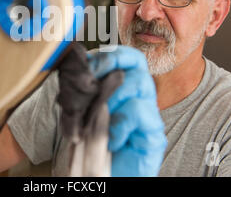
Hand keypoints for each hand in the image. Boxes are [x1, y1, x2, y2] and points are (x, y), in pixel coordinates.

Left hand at [88, 46, 166, 176]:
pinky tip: (112, 138)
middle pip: (137, 64)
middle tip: (93, 83)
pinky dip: (120, 123)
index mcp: (124, 88)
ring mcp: (148, 114)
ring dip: (114, 95)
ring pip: (141, 84)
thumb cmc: (91, 144)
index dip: (110, 55)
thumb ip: (83, 91)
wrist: (101, 175)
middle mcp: (139, 96)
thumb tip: (76, 68)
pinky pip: (142, 114)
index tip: (89, 65)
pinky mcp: (153, 135)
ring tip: (99, 113)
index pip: (126, 58)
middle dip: (112, 67)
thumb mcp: (81, 111)